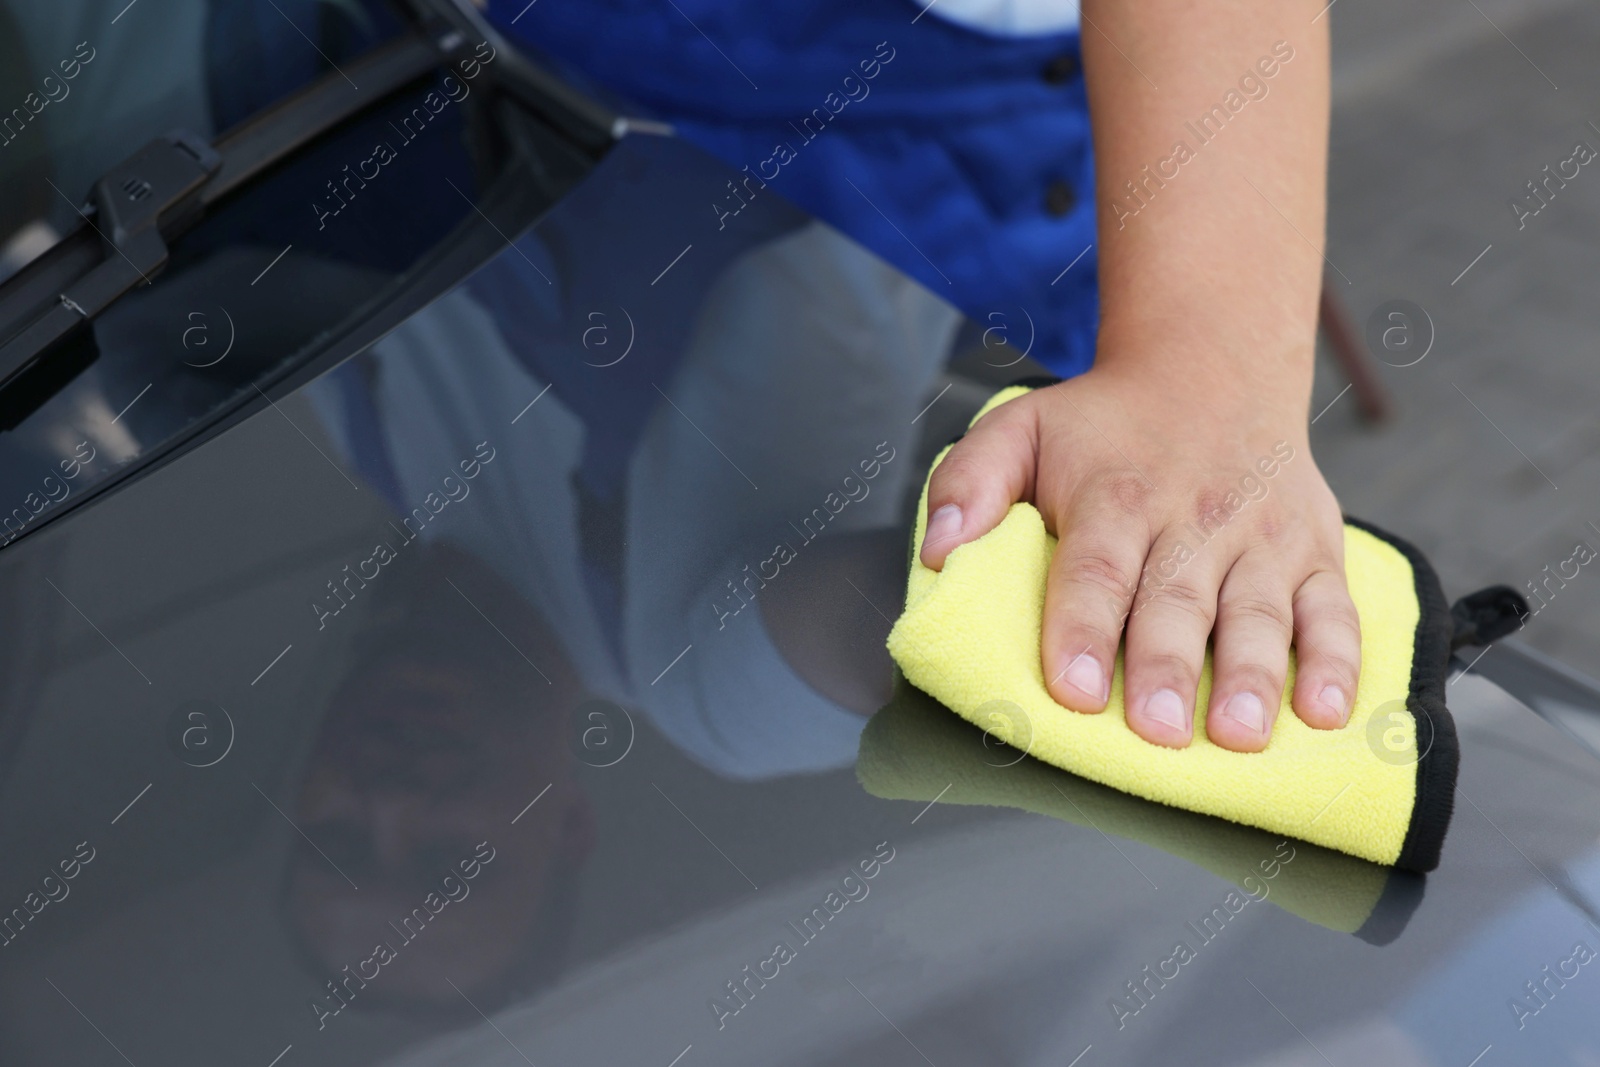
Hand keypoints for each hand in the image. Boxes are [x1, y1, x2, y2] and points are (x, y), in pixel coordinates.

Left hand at [918, 362, 1357, 751]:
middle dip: (1165, 665)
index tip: (1069, 687)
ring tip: (1237, 735)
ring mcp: (1260, 537)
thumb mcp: (1021, 428)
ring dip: (1251, 676)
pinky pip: (1333, 610)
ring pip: (1258, 612)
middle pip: (1177, 598)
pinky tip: (1327, 714)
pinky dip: (1336, 662)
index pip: (1095, 566)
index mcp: (1116, 493)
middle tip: (1153, 729)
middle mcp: (1193, 516)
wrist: (1214, 371)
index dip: (1080, 626)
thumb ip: (969, 484)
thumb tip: (935, 552)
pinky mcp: (1315, 551)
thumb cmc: (1104, 425)